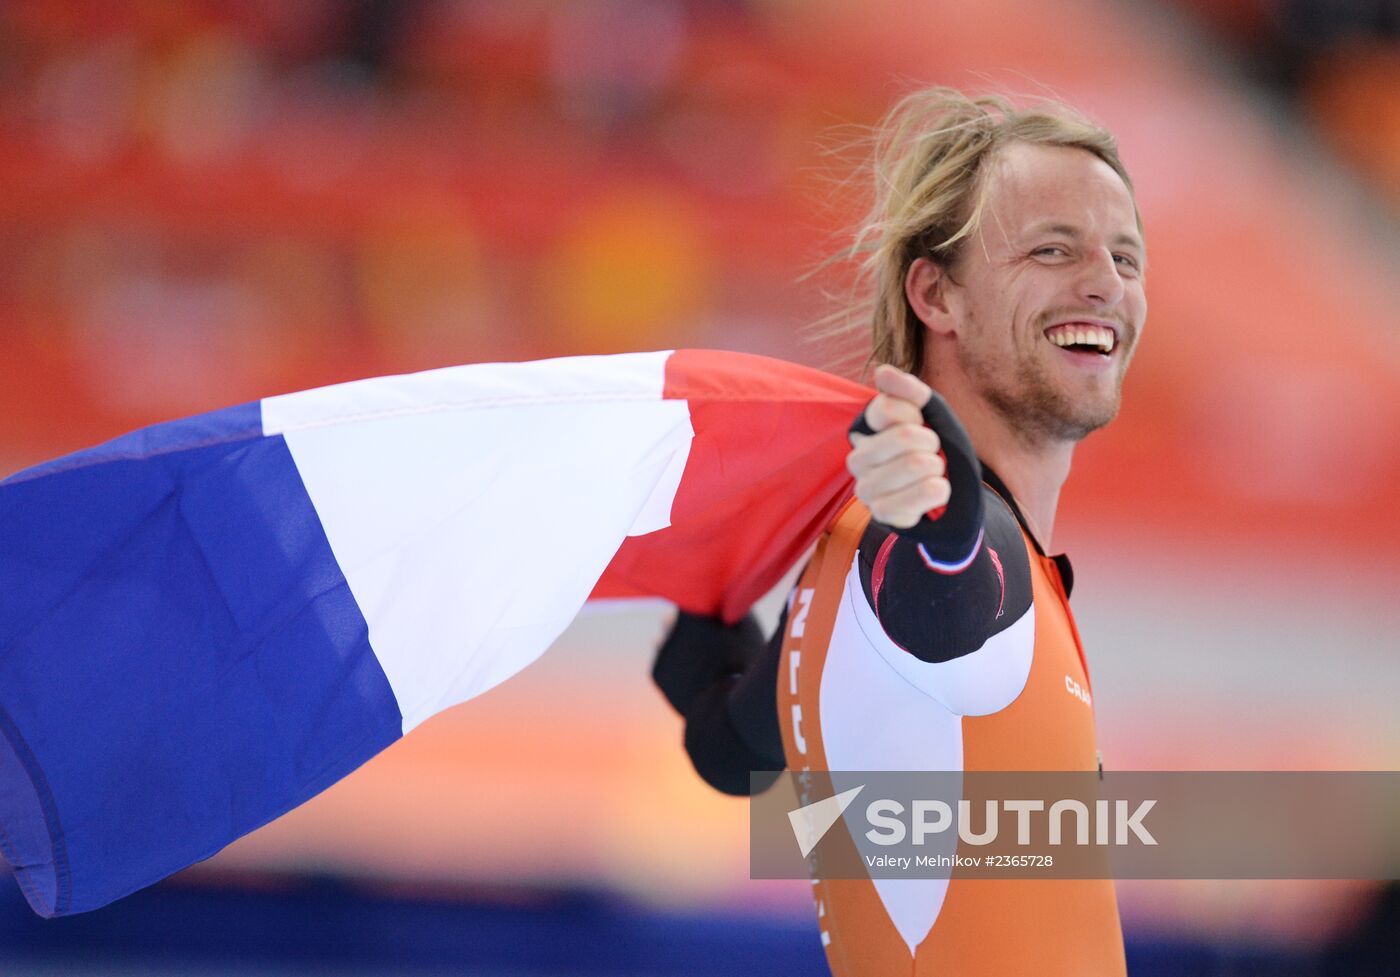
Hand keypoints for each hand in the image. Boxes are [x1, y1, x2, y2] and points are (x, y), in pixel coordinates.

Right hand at [847, 365, 949, 528]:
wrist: (954, 495)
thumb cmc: (938, 449)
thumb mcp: (933, 413)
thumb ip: (909, 390)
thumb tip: (881, 372)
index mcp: (866, 429)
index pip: (887, 408)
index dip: (917, 416)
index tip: (922, 425)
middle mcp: (858, 457)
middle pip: (904, 436)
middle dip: (931, 443)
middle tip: (930, 453)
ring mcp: (866, 487)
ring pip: (914, 464)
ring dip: (937, 467)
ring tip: (931, 473)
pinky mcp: (880, 513)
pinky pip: (920, 494)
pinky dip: (939, 490)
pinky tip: (934, 491)